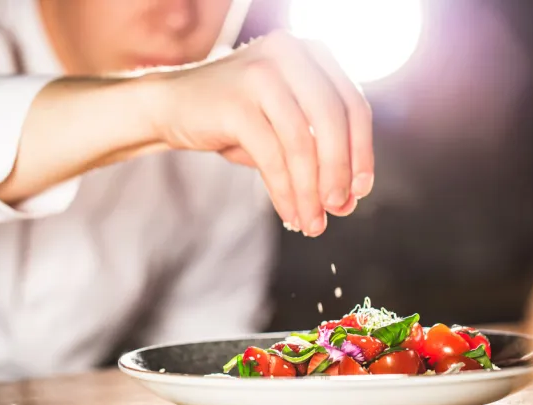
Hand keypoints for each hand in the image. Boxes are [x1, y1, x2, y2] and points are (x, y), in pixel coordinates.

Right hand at [148, 30, 373, 236]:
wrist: (170, 106)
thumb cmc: (234, 119)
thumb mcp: (282, 126)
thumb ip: (316, 154)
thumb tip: (347, 203)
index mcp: (310, 53)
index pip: (352, 105)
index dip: (362, 151)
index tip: (361, 190)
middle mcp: (289, 53)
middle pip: (332, 120)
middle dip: (338, 172)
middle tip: (338, 210)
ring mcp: (261, 75)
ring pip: (302, 142)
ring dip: (310, 190)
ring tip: (312, 223)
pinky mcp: (235, 103)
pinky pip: (272, 156)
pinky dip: (284, 192)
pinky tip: (289, 214)